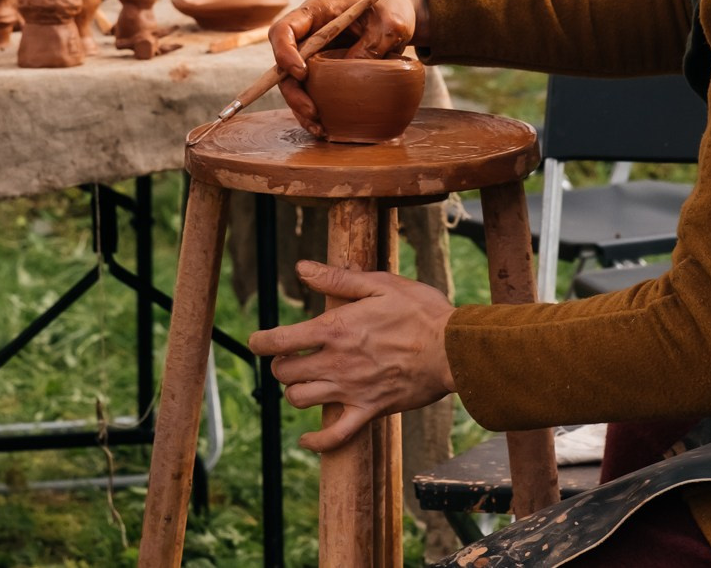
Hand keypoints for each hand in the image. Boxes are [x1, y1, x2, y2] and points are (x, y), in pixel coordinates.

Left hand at [247, 260, 455, 452]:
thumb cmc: (421, 311)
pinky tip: (306, 439)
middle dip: (280, 364)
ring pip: (300, 400)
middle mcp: (336, 363)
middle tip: (290, 357)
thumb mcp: (380, 284)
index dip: (260, 341)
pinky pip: (334, 437)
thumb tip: (302, 268)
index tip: (256, 341)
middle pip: (284, 372)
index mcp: (335, 329)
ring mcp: (351, 390)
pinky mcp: (369, 411)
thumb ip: (337, 279)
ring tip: (304, 382)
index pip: (279, 340)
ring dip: (296, 391)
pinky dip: (316, 442)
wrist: (454, 350)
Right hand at [269, 0, 427, 133]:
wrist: (397, 18)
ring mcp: (313, 54)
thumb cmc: (392, 11)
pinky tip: (324, 129)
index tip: (302, 73)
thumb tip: (351, 73)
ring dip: (300, 107)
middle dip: (292, 91)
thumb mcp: (392, 24)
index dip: (284, 52)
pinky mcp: (322, 73)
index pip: (283, 30)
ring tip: (318, 127)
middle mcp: (308, 34)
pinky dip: (312, 112)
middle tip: (312, 111)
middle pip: (283, 63)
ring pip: (293, 83)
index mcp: (317, 11)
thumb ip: (374, 43)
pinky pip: (310, 92)